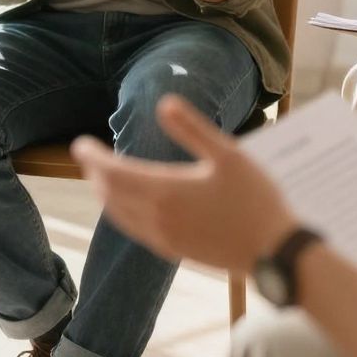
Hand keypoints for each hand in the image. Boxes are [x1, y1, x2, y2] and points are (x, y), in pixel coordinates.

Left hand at [72, 96, 295, 270]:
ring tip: (102, 177)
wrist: (275, 253)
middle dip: (94, 174)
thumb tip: (163, 102)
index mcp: (166, 191)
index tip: (80, 144)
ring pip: (119, 215)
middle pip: (109, 195)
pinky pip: (135, 230)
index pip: (112, 173)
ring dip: (105, 195)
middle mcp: (158, 218)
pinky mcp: (174, 251)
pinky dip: (121, 213)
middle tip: (88, 156)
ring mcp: (164, 239)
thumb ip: (192, 128)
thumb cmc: (257, 200)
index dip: (92, 158)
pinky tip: (130, 205)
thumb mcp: (229, 155)